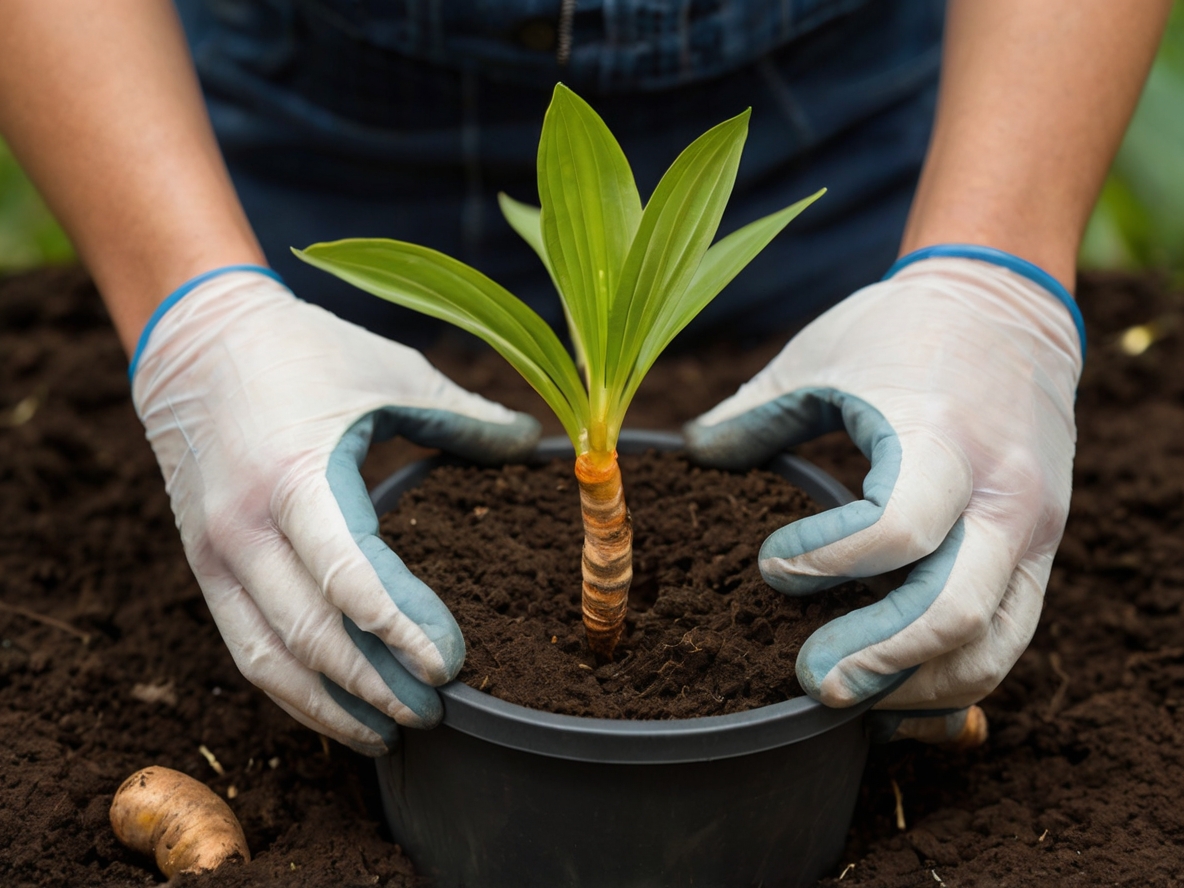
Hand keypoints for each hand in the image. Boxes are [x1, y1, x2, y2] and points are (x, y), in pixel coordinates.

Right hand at [132, 268, 539, 754]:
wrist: (194, 341)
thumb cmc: (303, 350)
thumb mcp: (389, 371)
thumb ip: (461, 415)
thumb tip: (532, 439)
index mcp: (296, 474)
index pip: (350, 575)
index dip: (402, 628)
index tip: (450, 663)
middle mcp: (245, 525)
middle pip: (313, 633)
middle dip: (378, 682)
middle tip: (437, 709)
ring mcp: (215, 552)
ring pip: (272, 658)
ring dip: (334, 704)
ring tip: (393, 731)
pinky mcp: (203, 566)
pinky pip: (245, 646)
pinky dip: (291, 690)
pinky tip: (337, 710)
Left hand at [685, 255, 1081, 713]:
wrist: (1010, 310)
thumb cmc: (903, 331)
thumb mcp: (821, 355)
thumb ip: (755, 411)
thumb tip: (690, 452)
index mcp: (942, 437)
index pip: (896, 529)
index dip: (826, 562)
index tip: (771, 566)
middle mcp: (1002, 493)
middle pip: (955, 609)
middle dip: (877, 657)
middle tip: (808, 678)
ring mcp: (1035, 530)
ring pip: (993, 644)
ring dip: (917, 683)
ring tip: (847, 696)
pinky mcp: (1044, 551)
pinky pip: (1010, 635)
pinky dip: (954, 675)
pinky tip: (896, 690)